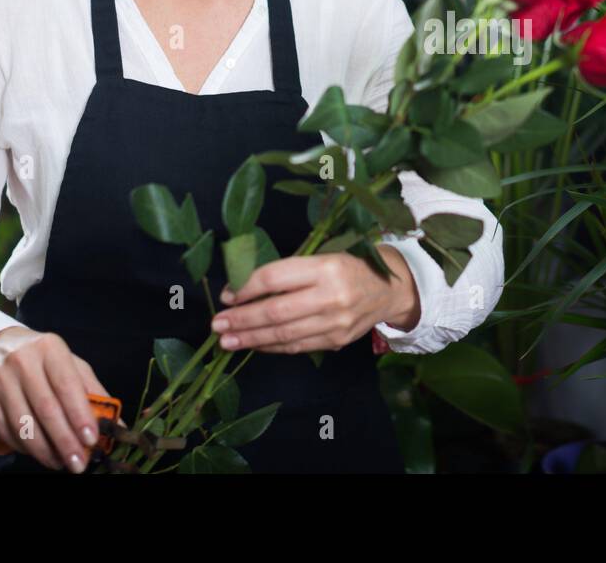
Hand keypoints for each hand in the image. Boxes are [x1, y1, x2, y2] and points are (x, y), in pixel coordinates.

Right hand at [0, 326, 110, 473]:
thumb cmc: (44, 361)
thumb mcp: (71, 365)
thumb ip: (93, 391)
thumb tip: (117, 423)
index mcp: (50, 348)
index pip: (67, 385)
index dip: (79, 415)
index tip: (91, 439)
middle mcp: (22, 360)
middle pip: (45, 408)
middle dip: (64, 441)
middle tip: (77, 463)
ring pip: (22, 423)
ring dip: (44, 450)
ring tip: (60, 462)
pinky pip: (4, 429)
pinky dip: (22, 446)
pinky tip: (38, 453)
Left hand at [210, 245, 420, 353]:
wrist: (388, 290)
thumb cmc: (348, 267)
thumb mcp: (322, 258)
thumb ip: (289, 273)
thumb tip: (244, 289)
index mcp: (325, 267)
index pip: (275, 278)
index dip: (246, 288)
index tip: (228, 295)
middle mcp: (331, 295)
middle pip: (276, 311)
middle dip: (242, 319)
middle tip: (217, 324)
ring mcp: (335, 322)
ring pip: (284, 334)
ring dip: (250, 338)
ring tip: (227, 340)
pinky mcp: (336, 341)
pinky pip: (296, 346)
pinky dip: (271, 346)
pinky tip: (253, 344)